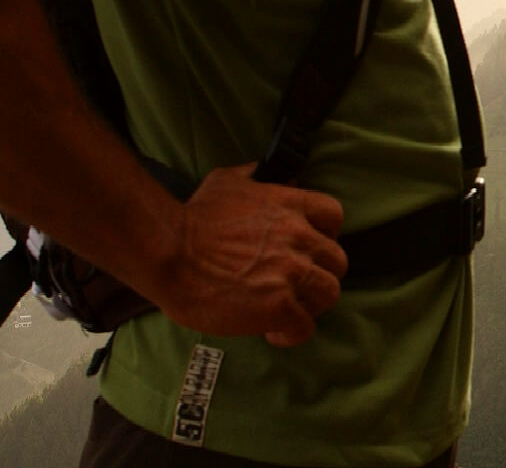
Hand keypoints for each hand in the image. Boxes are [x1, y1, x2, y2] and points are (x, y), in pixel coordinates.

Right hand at [149, 163, 347, 346]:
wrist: (169, 252)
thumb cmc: (192, 218)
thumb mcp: (228, 181)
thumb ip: (256, 178)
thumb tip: (269, 173)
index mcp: (291, 205)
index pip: (333, 216)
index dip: (324, 234)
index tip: (307, 247)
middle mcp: (299, 237)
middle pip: (336, 260)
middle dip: (318, 274)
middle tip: (294, 285)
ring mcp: (292, 272)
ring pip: (328, 294)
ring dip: (310, 304)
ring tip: (287, 310)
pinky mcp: (279, 306)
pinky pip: (304, 326)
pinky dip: (292, 332)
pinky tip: (272, 332)